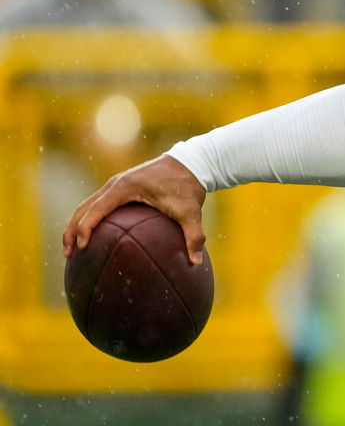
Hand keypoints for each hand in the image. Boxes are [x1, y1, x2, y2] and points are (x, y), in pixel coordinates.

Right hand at [64, 154, 207, 264]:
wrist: (191, 162)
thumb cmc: (188, 186)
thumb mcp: (192, 211)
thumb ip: (193, 236)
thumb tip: (195, 262)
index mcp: (126, 187)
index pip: (96, 209)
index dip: (85, 228)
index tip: (82, 248)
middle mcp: (115, 183)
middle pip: (83, 208)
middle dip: (71, 230)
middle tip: (68, 254)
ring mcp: (116, 184)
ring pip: (87, 205)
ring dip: (76, 224)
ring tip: (72, 249)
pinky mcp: (121, 187)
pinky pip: (99, 204)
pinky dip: (89, 219)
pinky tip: (93, 238)